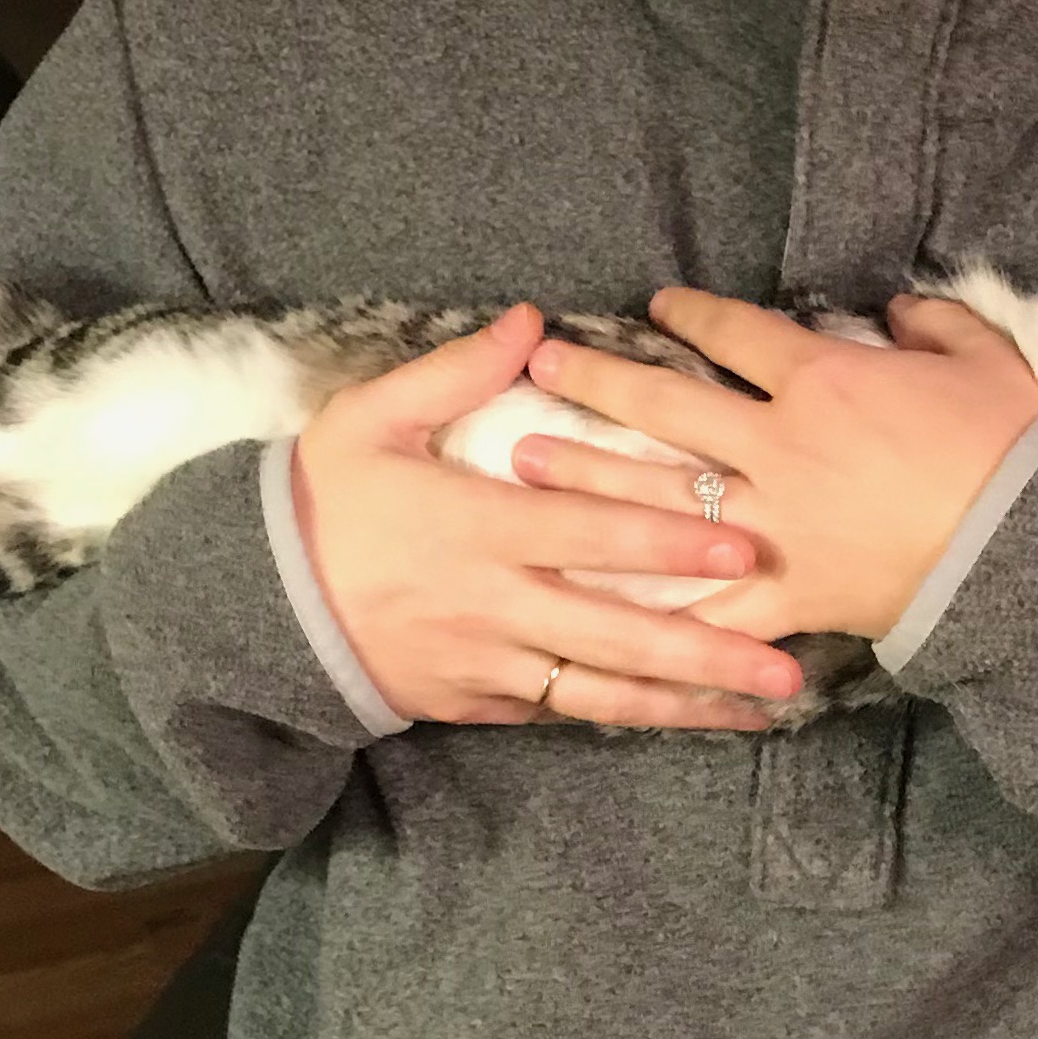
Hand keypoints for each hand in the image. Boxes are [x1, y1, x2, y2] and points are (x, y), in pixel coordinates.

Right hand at [288, 305, 808, 728]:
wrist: (249, 606)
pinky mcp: (476, 703)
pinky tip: (690, 717)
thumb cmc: (316, 501)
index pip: (588, 538)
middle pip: (615, 634)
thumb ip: (454, 372)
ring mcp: (486, 664)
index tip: (740, 547)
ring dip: (686, 703)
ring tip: (761, 709)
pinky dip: (628, 718)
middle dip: (706, 651)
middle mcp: (491, 606)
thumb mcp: (367, 419)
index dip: (666, 545)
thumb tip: (530, 320)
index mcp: (475, 528)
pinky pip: (562, 713)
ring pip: (600, 692)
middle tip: (788, 665)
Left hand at [516, 287, 1037, 647]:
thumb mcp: (987, 361)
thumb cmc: (1016, 445)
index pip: (735, 335)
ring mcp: (775, 523)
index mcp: (821, 379)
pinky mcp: (790, 592)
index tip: (655, 306)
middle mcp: (778, 445)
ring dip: (589, 477)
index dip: (691, 314)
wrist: (1035, 546)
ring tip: (526, 464)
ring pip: (660, 494)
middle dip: (598, 382)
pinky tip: (604, 614)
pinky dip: (662, 616)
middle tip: (543, 369)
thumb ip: (936, 326)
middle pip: (666, 405)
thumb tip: (903, 309)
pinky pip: (713, 610)